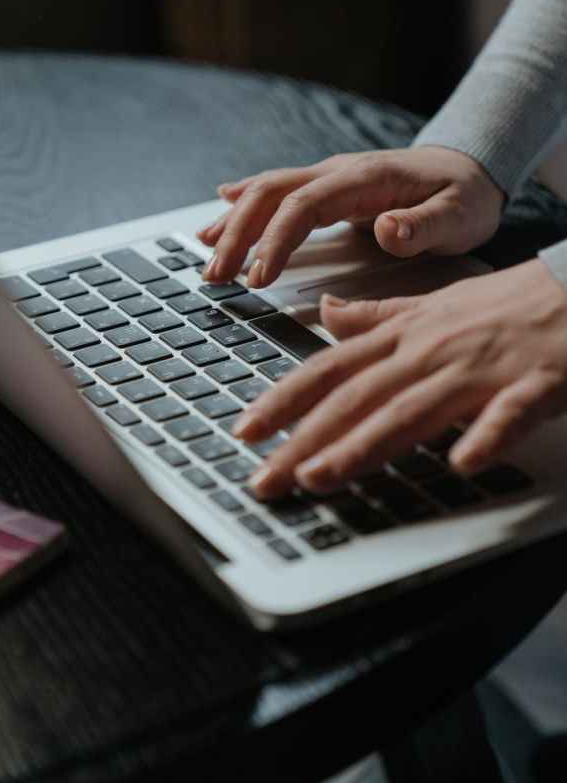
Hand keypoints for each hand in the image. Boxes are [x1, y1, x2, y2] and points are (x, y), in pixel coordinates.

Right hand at [198, 147, 502, 286]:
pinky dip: (246, 199)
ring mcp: (331, 177)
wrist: (472, 166)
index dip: (275, 241)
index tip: (258, 278)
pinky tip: (222, 205)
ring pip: (268, 190)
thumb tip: (386, 229)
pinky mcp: (329, 187)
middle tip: (215, 275)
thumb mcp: (460, 215)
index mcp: (365, 180)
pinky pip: (280, 189)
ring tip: (203, 251)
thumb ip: (424, 226)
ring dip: (234, 220)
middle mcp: (339, 172)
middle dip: (238, 234)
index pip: (305, 207)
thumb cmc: (466, 197)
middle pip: (273, 194)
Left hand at [232, 259, 566, 498]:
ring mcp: (482, 367)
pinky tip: (462, 462)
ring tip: (322, 476)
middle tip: (266, 480)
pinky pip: (508, 412)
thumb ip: (378, 317)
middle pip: (357, 397)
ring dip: (366, 443)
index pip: (331, 368)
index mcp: (407, 335)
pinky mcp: (536, 383)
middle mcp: (432, 351)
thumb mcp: (435, 304)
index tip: (246, 430)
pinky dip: (486, 435)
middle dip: (306, 440)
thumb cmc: (509, 302)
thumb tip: (326, 315)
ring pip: (413, 408)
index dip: (284, 400)